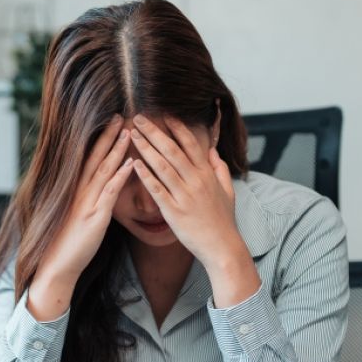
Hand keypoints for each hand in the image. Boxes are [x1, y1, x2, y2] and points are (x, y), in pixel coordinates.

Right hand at [28, 116, 134, 319]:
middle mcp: (79, 192)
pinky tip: (132, 164)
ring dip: (116, 149)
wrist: (56, 265)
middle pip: (94, 157)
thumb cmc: (68, 243)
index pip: (88, 159)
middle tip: (120, 115)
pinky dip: (120, 176)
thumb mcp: (75, 216)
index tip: (110, 122)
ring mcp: (86, 203)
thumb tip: (95, 188)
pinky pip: (109, 192)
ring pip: (102, 170)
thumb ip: (85, 199)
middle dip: (108, 136)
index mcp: (75, 191)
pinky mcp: (94, 217)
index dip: (99, 140)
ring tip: (129, 132)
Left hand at [130, 115, 260, 306]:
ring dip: (146, 148)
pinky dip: (145, 176)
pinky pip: (157, 190)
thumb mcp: (228, 191)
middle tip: (139, 118)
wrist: (222, 247)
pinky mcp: (174, 211)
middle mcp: (196, 181)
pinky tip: (133, 164)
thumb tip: (213, 151)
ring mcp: (184, 196)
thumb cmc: (223, 220)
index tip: (164, 114)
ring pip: (162, 166)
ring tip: (132, 135)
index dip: (177, 127)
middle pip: (172, 150)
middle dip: (154, 132)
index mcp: (207, 174)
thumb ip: (220, 169)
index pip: (191, 144)